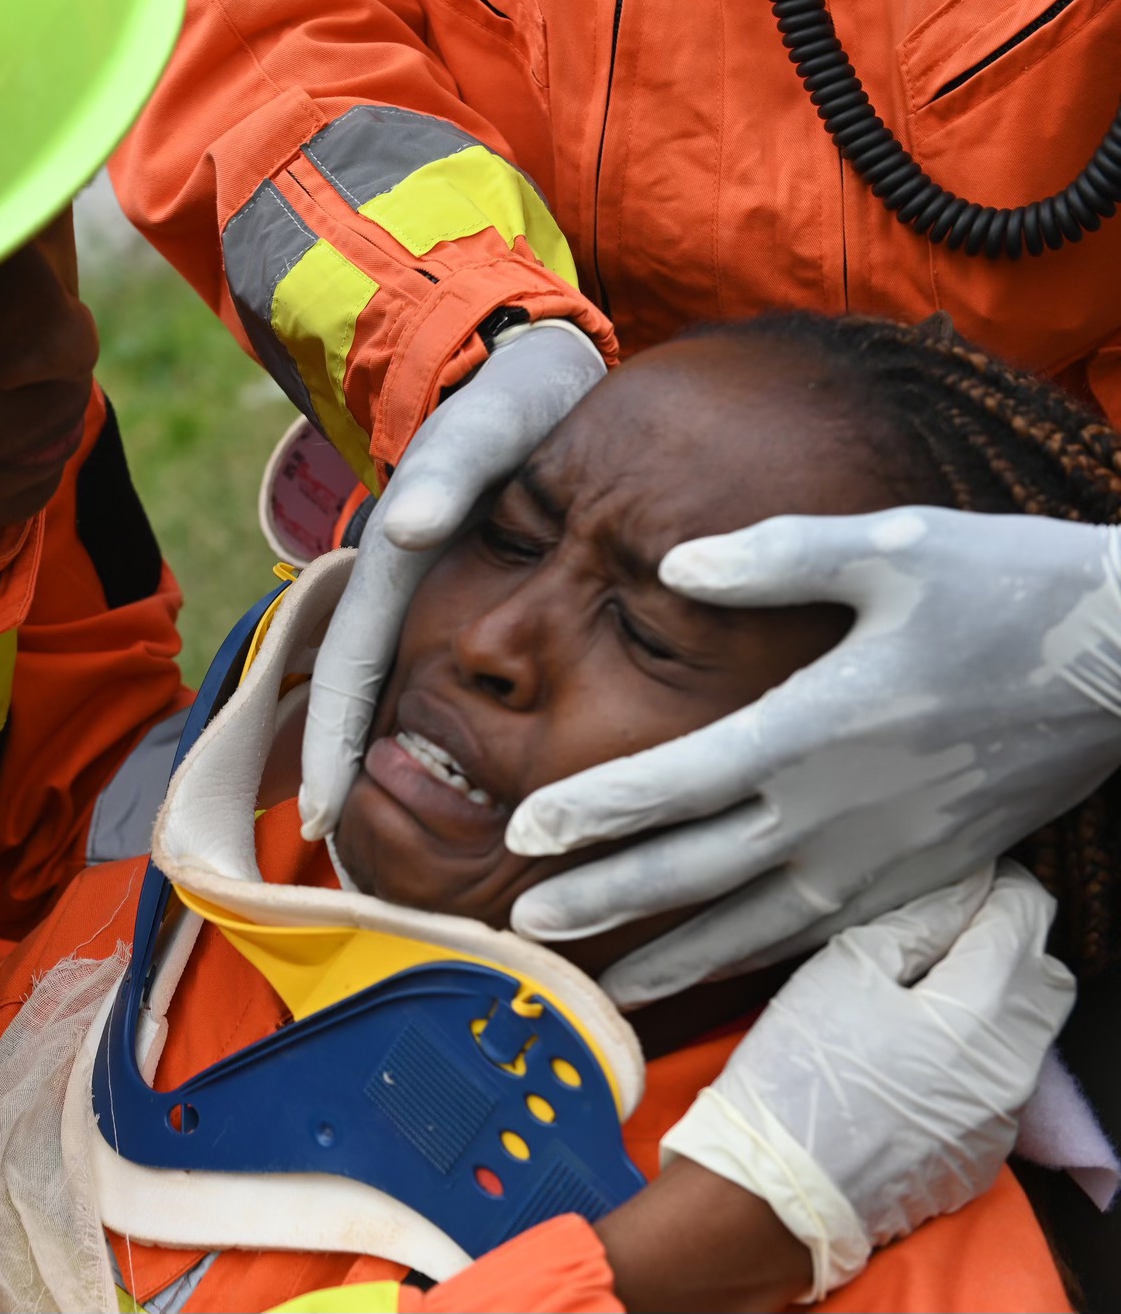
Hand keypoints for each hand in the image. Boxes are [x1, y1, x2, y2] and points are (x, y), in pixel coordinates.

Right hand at [299, 318, 603, 839]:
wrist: (526, 360)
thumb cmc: (517, 397)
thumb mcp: (489, 423)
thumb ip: (450, 474)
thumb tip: (401, 531)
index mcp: (394, 558)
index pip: (352, 670)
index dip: (334, 747)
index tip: (321, 818)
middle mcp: (394, 581)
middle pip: (351, 693)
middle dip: (337, 769)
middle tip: (329, 850)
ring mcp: (417, 589)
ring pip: (381, 687)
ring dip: (367, 756)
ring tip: (369, 831)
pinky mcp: (447, 590)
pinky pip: (415, 671)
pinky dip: (404, 724)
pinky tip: (422, 768)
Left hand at [508, 507, 1120, 1003]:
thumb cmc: (1011, 590)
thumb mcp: (894, 549)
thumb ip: (776, 559)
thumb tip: (673, 567)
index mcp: (816, 728)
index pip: (677, 781)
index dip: (596, 812)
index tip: (523, 835)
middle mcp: (838, 809)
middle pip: (696, 869)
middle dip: (606, 898)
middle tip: (523, 926)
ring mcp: (881, 856)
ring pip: (753, 925)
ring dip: (671, 955)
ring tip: (603, 986)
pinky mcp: (920, 875)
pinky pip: (815, 933)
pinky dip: (755, 959)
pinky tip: (714, 972)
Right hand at [660, 863, 1073, 1300]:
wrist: (774, 1192)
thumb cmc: (800, 1073)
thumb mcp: (844, 971)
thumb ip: (915, 923)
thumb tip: (960, 893)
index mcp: (985, 1014)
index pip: (1026, 920)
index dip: (994, 886)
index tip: (958, 879)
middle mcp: (1015, 1071)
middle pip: (1047, 978)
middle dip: (1008, 944)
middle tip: (943, 932)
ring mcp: (1002, 1121)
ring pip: (1024, 1037)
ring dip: (988, 1004)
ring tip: (917, 997)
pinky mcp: (978, 1156)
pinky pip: (996, 1088)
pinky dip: (968, 1059)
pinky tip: (906, 1060)